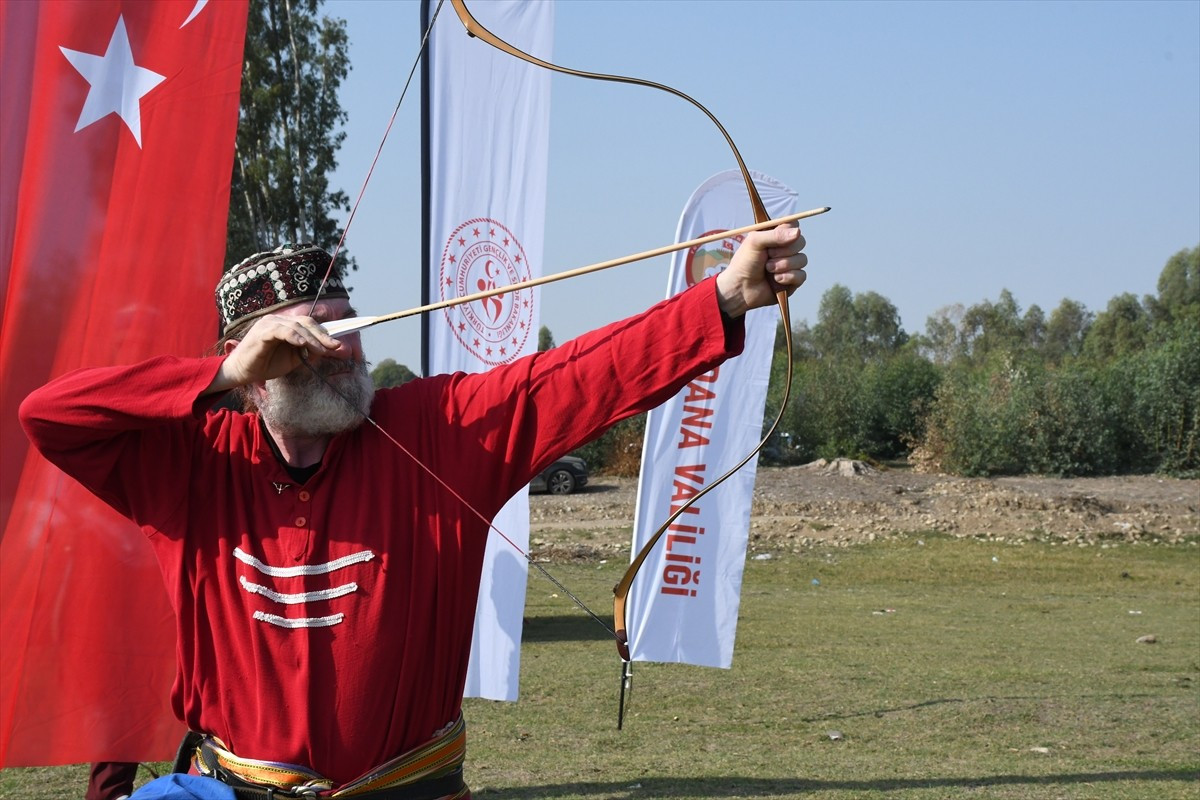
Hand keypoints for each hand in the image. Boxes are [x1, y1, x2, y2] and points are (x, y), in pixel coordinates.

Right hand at [207, 313, 350, 392]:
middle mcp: (278, 320)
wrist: (243, 372)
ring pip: (297, 326)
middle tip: (336, 346)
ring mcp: (269, 323)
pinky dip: (294, 337)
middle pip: (306, 322)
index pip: (309, 324)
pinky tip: (303, 344)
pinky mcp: (262, 331)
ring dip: (312, 338)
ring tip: (322, 350)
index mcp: (286, 324)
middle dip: (323, 335)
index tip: (340, 343)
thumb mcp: (293, 359)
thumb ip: (308, 352)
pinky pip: (281, 331)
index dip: (325, 332)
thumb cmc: (266, 364)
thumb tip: (326, 350)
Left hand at [714, 223, 807, 317]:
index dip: (788, 230)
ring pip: (802, 259)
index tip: (777, 237)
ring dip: (784, 265)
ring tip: (768, 269)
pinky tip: (775, 280)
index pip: (793, 225)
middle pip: (801, 242)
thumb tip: (797, 232)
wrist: (740, 288)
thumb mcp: (755, 242)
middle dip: (785, 250)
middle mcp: (785, 249)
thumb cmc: (744, 263)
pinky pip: (801, 275)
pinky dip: (788, 277)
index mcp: (775, 236)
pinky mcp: (792, 281)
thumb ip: (775, 235)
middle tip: (769, 255)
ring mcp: (790, 265)